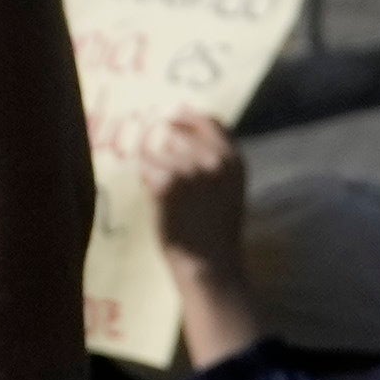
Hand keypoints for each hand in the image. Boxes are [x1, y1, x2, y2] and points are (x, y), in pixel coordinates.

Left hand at [129, 105, 254, 302]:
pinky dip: (146, 182)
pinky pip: (145, 169)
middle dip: (164, 150)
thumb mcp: (229, 189)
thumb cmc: (217, 232)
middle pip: (176, 135)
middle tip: (163, 171)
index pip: (210, 122)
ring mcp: (190, 169)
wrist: (209, 262)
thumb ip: (215, 162)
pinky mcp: (167, 182)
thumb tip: (183, 135)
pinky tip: (158, 200)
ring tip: (166, 196)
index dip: (188, 117)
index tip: (173, 118)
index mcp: (234, 160)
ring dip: (154, 169)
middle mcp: (214, 159)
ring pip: (156, 153)